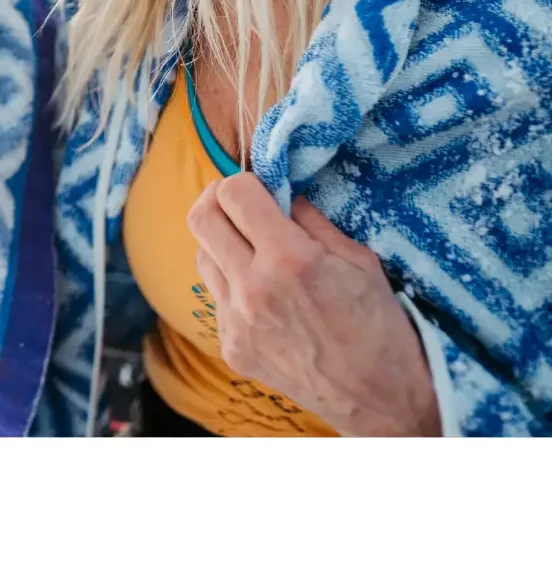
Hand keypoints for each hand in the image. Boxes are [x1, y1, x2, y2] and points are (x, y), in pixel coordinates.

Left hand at [188, 175, 441, 435]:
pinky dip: (233, 285)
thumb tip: (279, 191)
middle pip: (200, 218)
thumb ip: (310, 221)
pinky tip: (266, 295)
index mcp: (289, 260)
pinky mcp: (232, 348)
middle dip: (218, 200)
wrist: (381, 400)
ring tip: (256, 251)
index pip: (233, 193)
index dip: (245, 181)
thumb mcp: (359, 260)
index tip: (261, 187)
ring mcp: (236, 322)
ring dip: (223, 243)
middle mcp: (253, 289)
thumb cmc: (381, 326)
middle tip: (241, 204)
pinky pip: (216, 298)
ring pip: (202, 257)